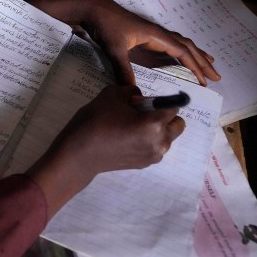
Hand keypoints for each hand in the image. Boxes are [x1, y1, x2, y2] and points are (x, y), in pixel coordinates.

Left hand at [27, 0, 220, 85]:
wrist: (93, 9)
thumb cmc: (105, 25)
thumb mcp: (114, 49)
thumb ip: (124, 70)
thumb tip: (134, 91)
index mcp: (155, 35)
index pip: (182, 52)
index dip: (195, 67)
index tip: (206, 81)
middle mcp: (157, 33)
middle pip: (187, 47)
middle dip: (202, 62)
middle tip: (217, 77)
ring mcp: (151, 33)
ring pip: (180, 44)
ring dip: (195, 55)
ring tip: (208, 64)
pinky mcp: (144, 35)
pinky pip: (169, 44)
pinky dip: (180, 51)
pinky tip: (179, 57)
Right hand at [27, 84, 185, 217]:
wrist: (78, 155)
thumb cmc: (94, 122)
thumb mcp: (111, 95)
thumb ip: (131, 92)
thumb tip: (140, 98)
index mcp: (154, 123)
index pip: (173, 106)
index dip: (160, 99)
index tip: (146, 100)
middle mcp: (160, 142)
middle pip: (178, 124)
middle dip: (165, 116)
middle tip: (141, 113)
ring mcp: (153, 156)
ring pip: (167, 137)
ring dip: (158, 129)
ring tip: (131, 126)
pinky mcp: (144, 164)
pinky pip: (156, 147)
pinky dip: (148, 141)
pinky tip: (126, 138)